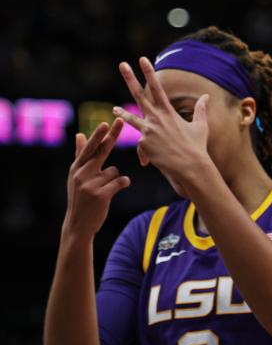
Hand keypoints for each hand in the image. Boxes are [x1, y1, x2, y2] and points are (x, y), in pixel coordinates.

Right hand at [63, 119, 130, 239]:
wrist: (79, 223)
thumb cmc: (81, 197)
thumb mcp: (76, 176)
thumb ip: (80, 155)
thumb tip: (80, 134)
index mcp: (76, 168)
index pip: (90, 148)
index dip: (99, 135)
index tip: (106, 122)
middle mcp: (81, 173)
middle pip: (101, 151)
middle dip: (111, 135)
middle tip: (120, 120)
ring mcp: (90, 184)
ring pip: (115, 171)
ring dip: (114, 179)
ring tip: (103, 190)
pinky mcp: (101, 195)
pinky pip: (121, 181)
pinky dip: (122, 184)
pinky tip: (113, 192)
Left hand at [112, 57, 211, 189]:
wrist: (190, 166)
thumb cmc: (197, 147)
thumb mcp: (201, 126)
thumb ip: (201, 109)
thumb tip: (206, 96)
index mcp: (169, 112)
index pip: (157, 87)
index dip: (149, 72)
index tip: (142, 59)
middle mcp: (156, 118)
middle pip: (139, 95)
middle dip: (130, 78)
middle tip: (122, 64)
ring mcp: (148, 131)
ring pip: (131, 119)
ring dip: (122, 114)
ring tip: (114, 109)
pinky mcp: (144, 144)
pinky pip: (141, 145)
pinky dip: (145, 153)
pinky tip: (150, 161)